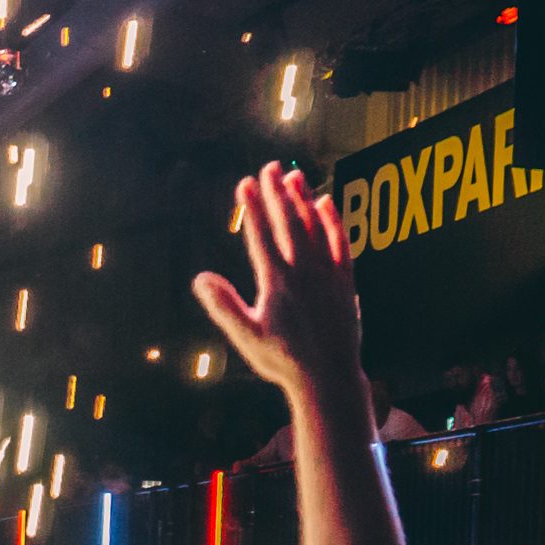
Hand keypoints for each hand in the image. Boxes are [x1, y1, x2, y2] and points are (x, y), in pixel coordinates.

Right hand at [193, 163, 363, 397]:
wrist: (328, 377)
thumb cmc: (282, 360)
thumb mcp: (246, 337)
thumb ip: (223, 305)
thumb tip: (200, 278)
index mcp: (276, 283)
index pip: (261, 235)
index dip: (252, 207)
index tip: (245, 182)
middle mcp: (303, 272)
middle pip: (289, 223)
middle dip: (277, 192)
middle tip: (268, 167)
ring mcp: (327, 274)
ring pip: (315, 227)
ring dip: (303, 199)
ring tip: (294, 175)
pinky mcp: (345, 281)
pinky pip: (340, 243)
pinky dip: (333, 221)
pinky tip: (326, 204)